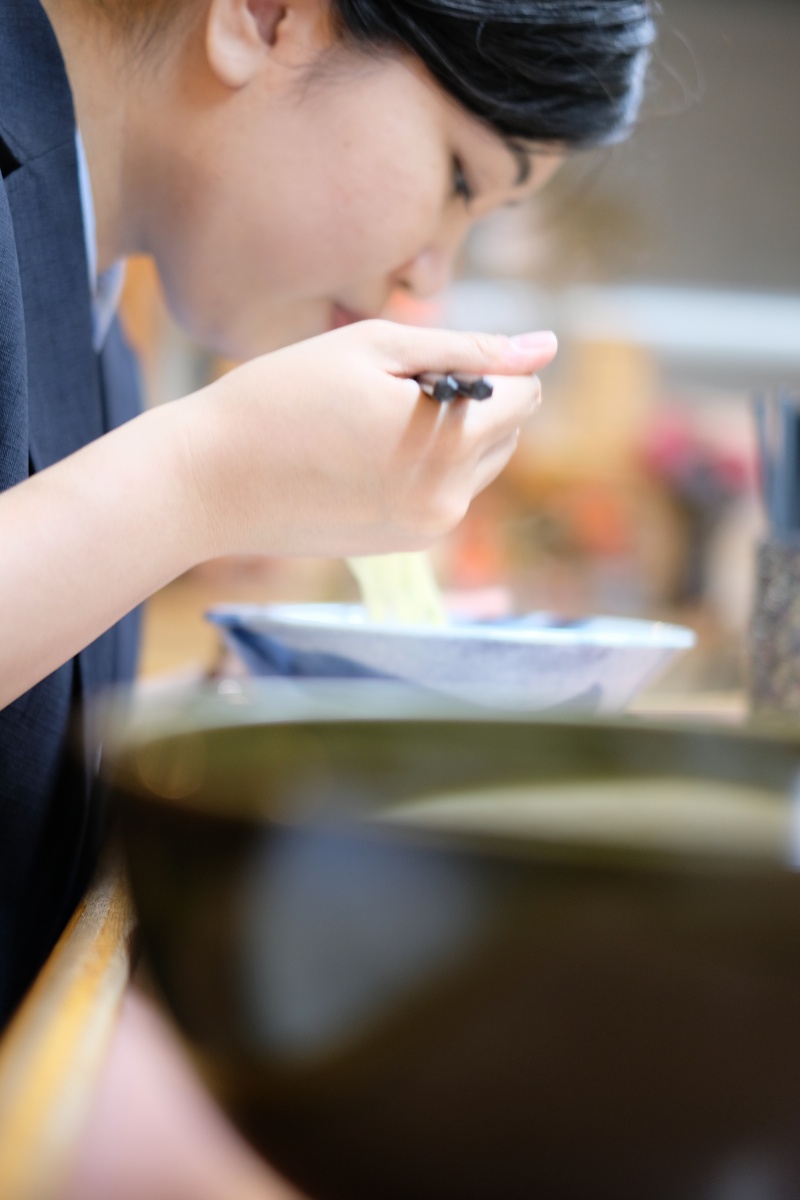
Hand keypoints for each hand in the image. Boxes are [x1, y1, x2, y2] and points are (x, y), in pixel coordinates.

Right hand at [184, 319, 556, 557]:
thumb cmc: (280, 398)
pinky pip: (441, 495)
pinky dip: (422, 467)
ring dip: (450, 435)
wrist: (206, 482)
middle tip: (387, 390)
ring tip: (369, 423)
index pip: (524, 397)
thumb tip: (545, 347)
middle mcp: (449, 502)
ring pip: (476, 467)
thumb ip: (467, 347)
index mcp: (449, 447)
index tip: (424, 361)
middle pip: (506, 434)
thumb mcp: (374, 348)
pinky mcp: (400, 547)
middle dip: (472, 402)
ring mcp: (424, 531)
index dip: (485, 367)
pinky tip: (359, 455)